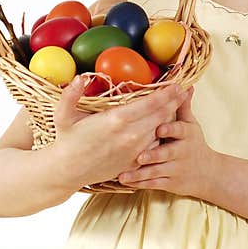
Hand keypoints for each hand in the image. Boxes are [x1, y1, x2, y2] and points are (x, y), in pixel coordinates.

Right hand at [51, 77, 186, 187]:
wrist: (68, 171)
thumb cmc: (66, 140)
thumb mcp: (63, 115)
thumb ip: (71, 95)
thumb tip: (80, 77)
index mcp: (116, 120)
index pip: (150, 103)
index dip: (166, 93)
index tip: (178, 84)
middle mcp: (130, 135)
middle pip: (161, 115)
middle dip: (174, 102)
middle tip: (184, 91)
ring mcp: (134, 151)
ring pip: (160, 130)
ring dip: (169, 117)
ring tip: (177, 105)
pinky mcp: (134, 162)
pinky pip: (154, 146)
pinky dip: (160, 134)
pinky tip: (164, 126)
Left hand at [117, 86, 217, 197]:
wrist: (209, 174)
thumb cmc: (194, 144)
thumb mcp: (191, 124)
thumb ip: (182, 106)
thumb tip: (184, 84)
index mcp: (187, 134)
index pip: (180, 130)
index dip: (170, 129)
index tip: (160, 129)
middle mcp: (182, 152)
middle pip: (168, 153)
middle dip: (154, 154)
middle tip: (139, 156)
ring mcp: (176, 169)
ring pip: (157, 171)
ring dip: (140, 173)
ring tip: (124, 174)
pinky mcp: (170, 183)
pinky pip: (153, 184)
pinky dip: (139, 183)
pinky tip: (124, 181)